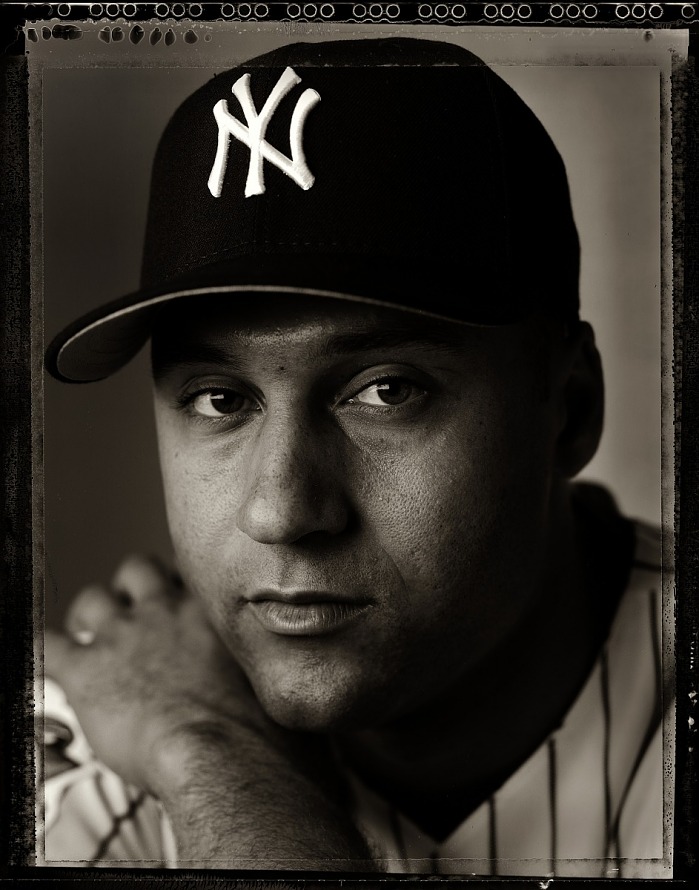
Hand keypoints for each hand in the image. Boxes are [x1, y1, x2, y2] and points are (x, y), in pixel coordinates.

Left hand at [45, 554, 374, 867]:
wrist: (226, 754)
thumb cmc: (266, 735)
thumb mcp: (283, 689)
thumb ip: (277, 672)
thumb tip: (296, 683)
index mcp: (214, 611)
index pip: (187, 577)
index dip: (179, 593)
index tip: (180, 612)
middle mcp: (167, 610)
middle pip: (137, 569)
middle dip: (132, 590)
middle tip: (138, 623)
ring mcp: (124, 635)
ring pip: (90, 600)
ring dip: (91, 622)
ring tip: (97, 649)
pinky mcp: (85, 670)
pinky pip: (46, 645)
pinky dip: (51, 655)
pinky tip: (60, 672)